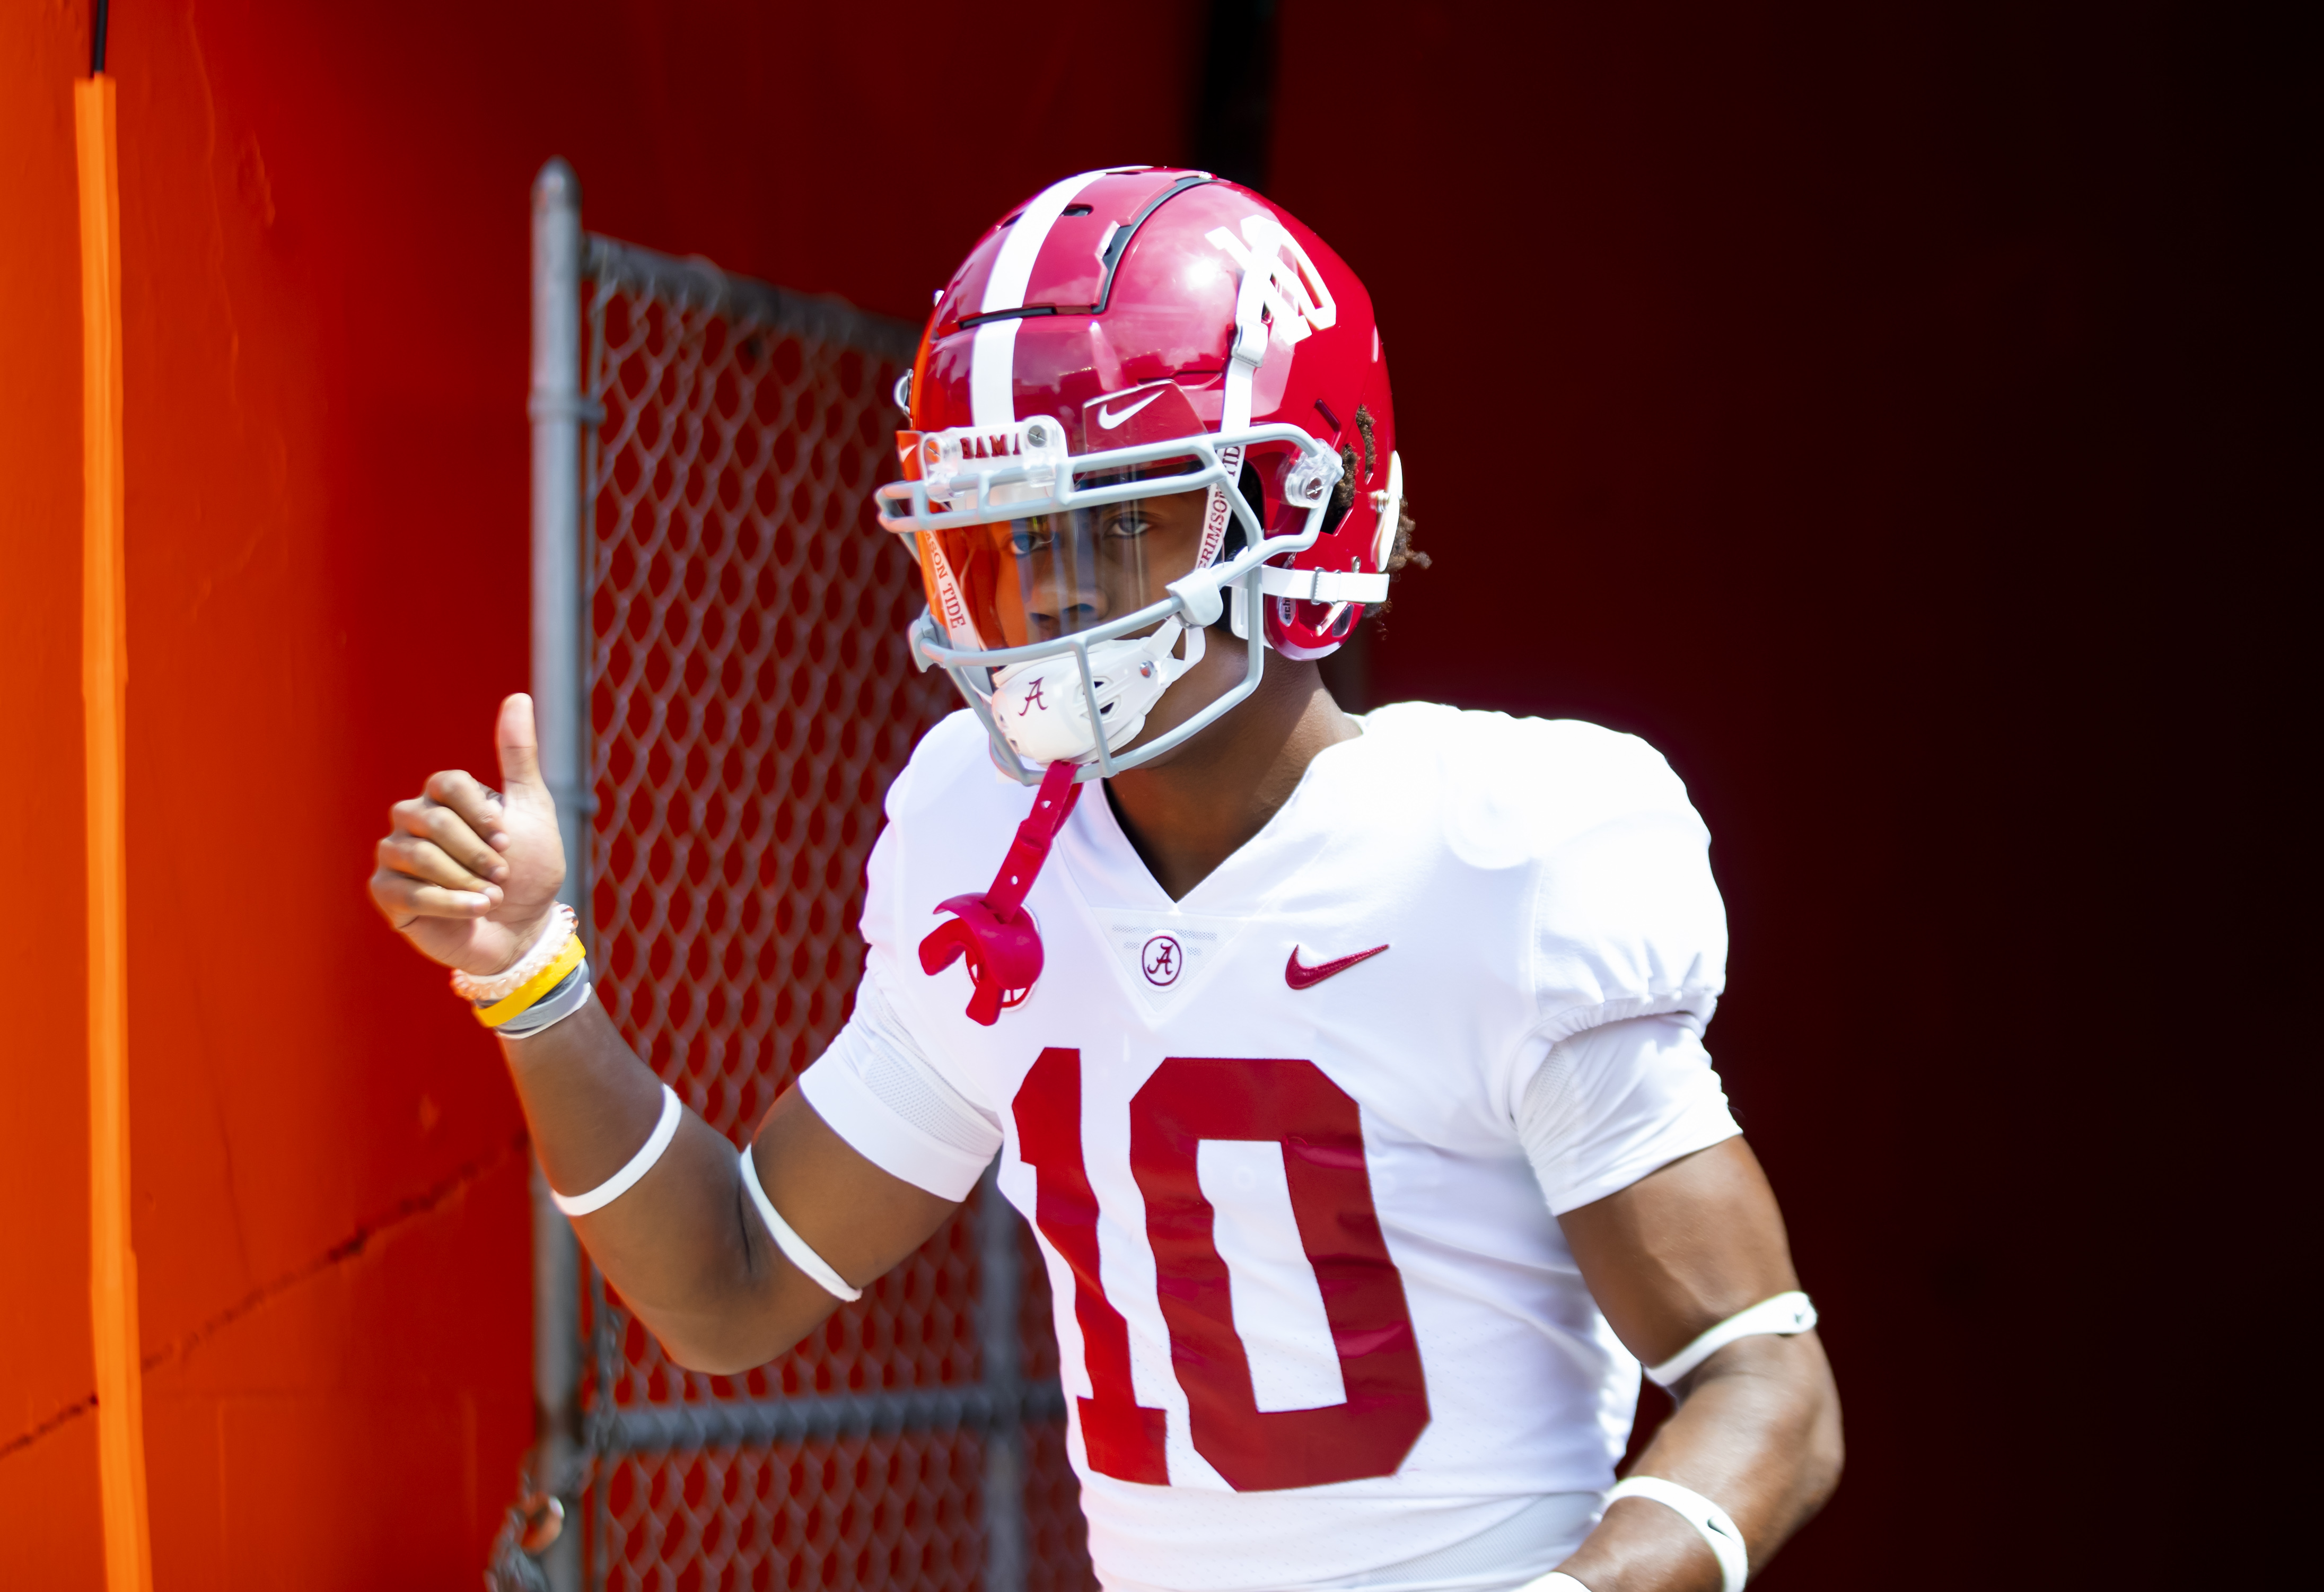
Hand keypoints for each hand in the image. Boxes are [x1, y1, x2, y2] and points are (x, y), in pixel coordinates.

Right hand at [369, 693, 568, 975]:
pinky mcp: (387, 893)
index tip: (508, 840)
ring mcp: (394, 856)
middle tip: (503, 875)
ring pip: (419, 856)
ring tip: (491, 896)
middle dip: (477, 853)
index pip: (447, 783)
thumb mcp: (532, 810)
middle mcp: (412, 821)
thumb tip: (518, 697)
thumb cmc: (529, 870)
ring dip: (465, 880)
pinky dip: (450, 903)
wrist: (522, 929)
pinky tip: (476, 911)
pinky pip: (407, 891)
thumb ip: (519, 757)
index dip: (480, 813)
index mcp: (443, 797)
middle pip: (434, 821)